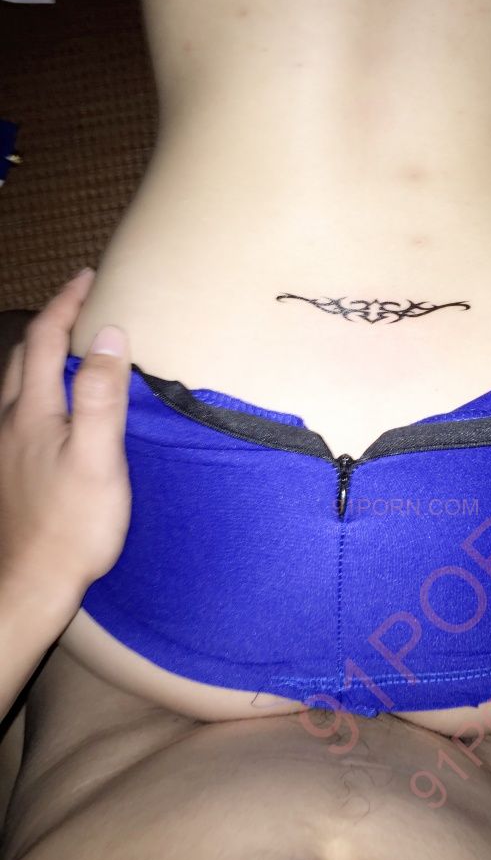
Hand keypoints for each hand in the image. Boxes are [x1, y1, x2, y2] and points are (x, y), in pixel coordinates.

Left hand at [0, 269, 131, 601]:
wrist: (30, 582)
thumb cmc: (73, 524)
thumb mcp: (99, 458)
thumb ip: (103, 396)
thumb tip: (111, 336)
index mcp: (32, 412)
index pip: (48, 340)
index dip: (67, 304)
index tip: (89, 277)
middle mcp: (9, 421)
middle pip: (24, 354)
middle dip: (50, 321)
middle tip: (80, 303)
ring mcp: (4, 446)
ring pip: (15, 382)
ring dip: (40, 352)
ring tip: (70, 344)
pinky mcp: (7, 469)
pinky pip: (18, 409)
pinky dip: (37, 385)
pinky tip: (54, 404)